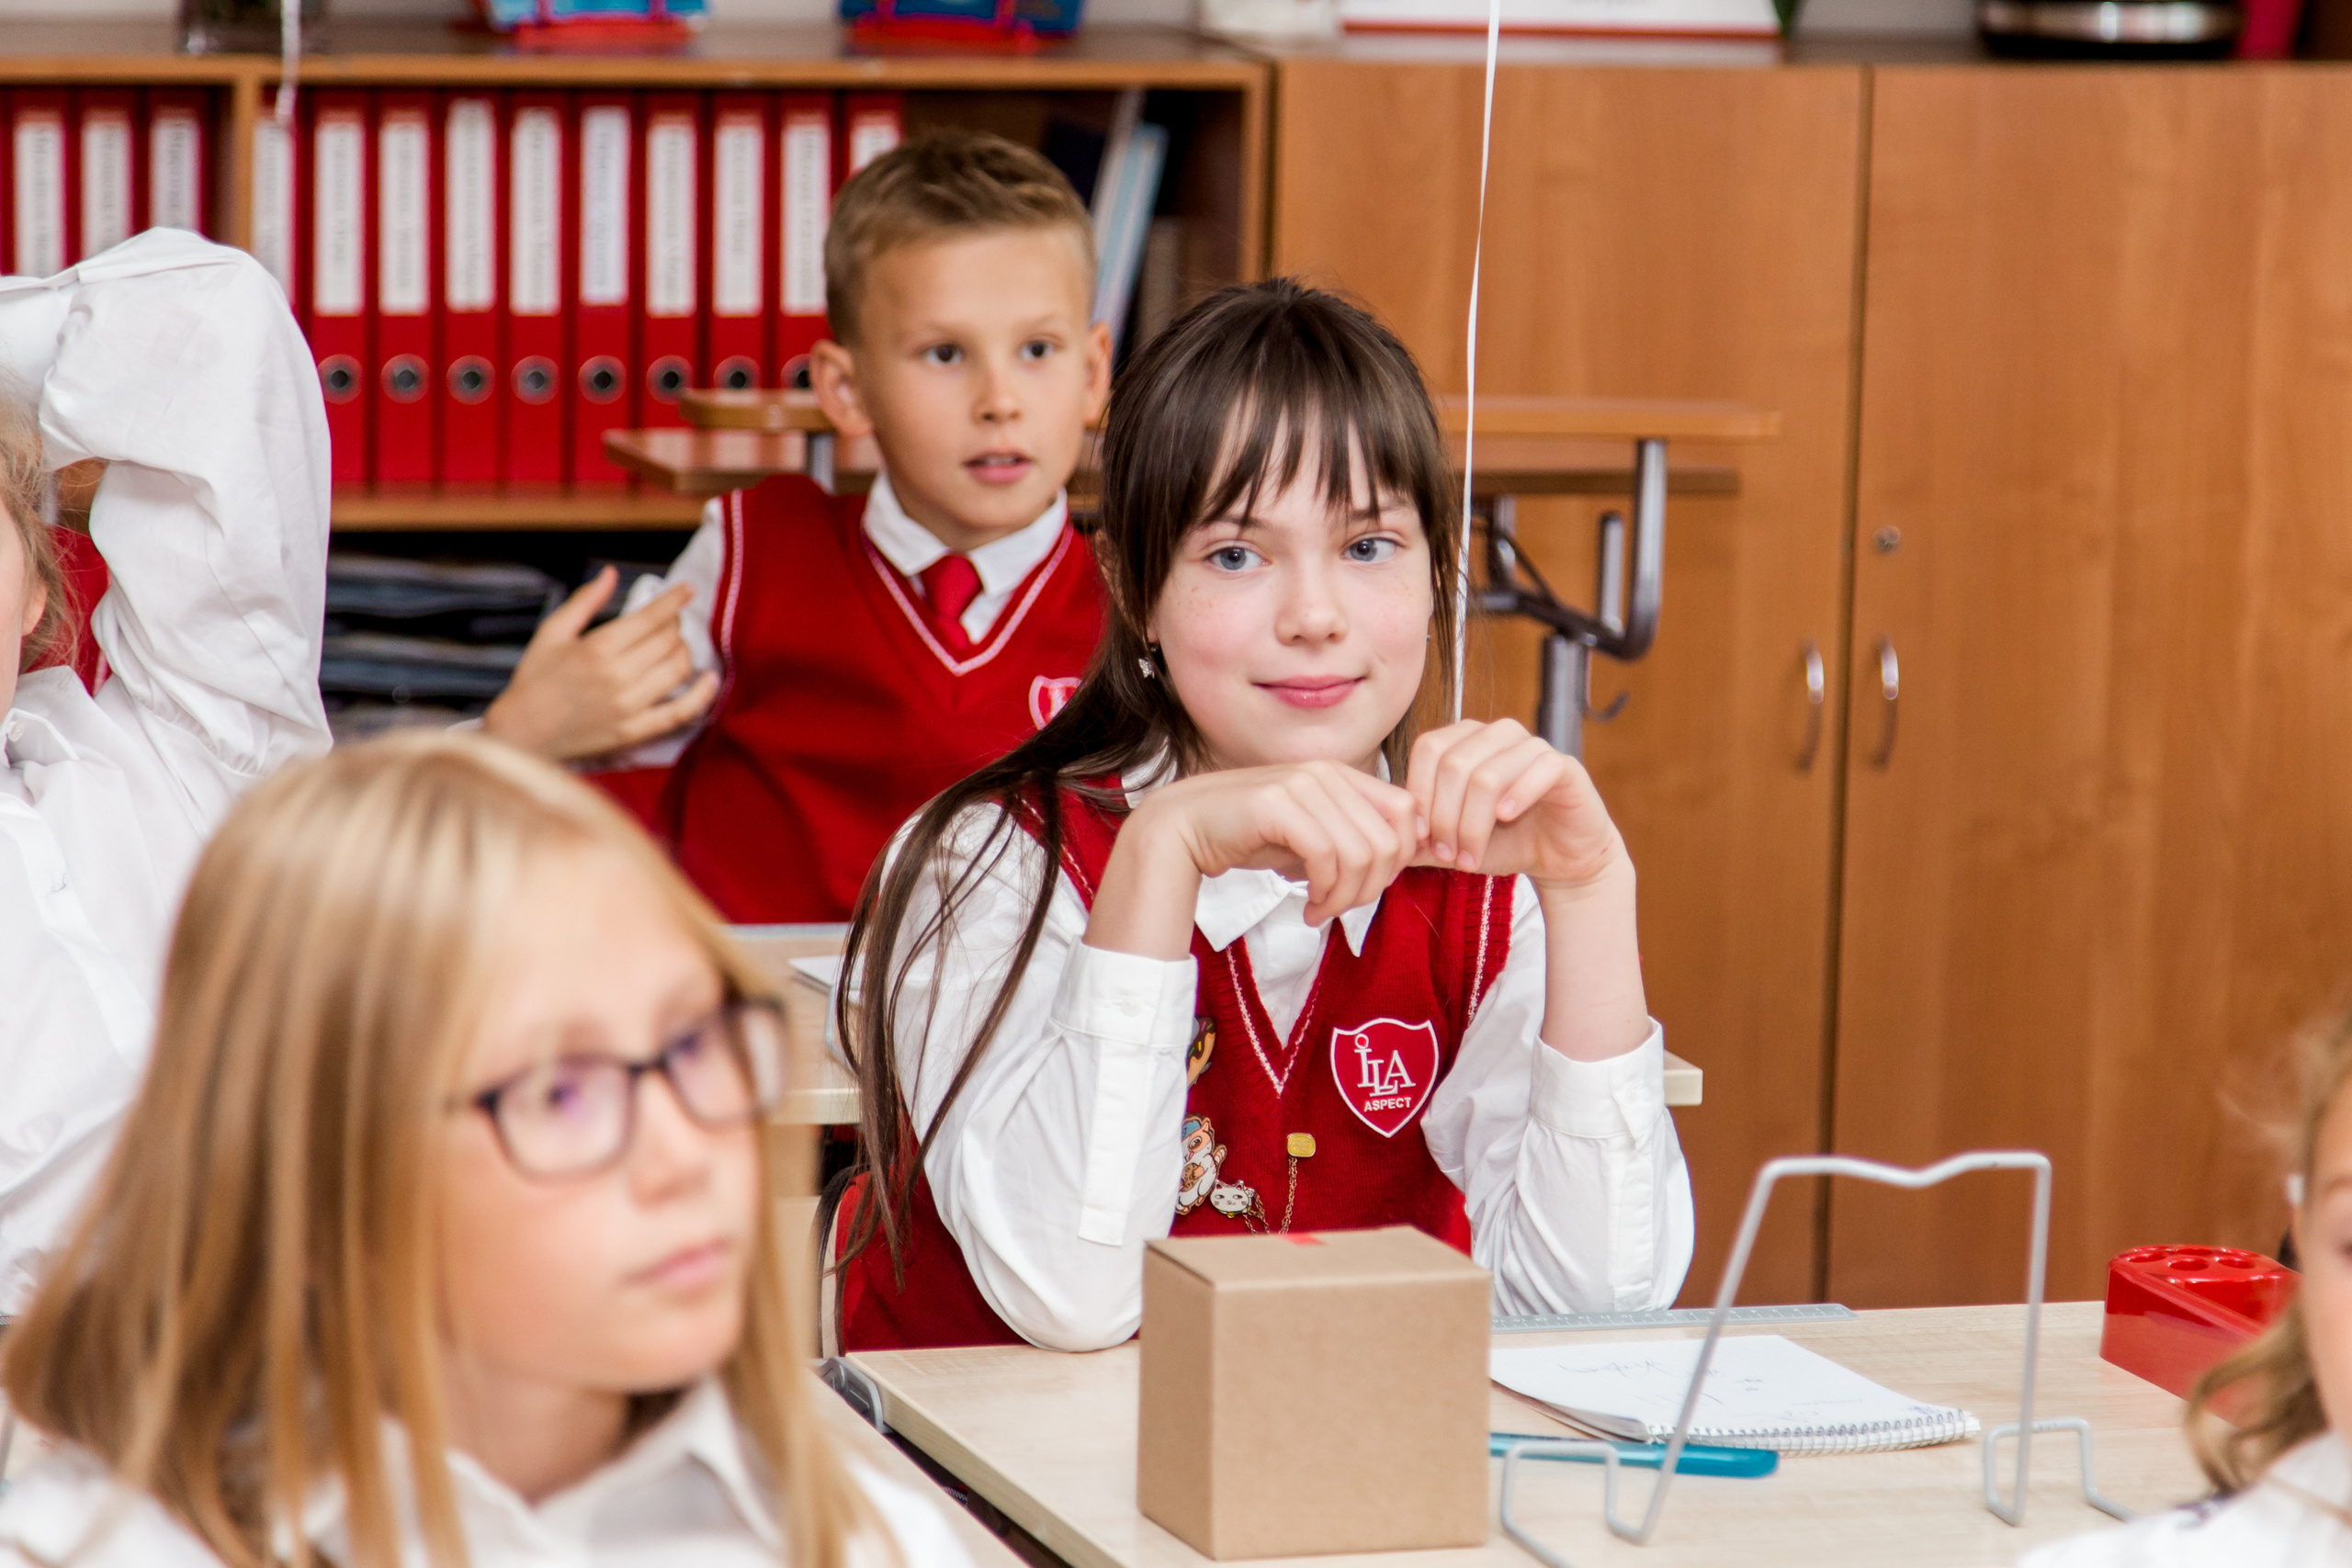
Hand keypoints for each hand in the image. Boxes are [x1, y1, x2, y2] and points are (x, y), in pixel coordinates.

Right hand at [481, 568, 719, 762]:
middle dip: (675, 626)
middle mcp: (619, 676)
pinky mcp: (635, 732)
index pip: (652, 618)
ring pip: (678, 670)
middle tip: (669, 623)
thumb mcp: (552, 632)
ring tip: (676, 646)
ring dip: (685, 652)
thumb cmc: (535, 679)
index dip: (675, 600)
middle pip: (669, 642)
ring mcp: (630, 707)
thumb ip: (585, 600)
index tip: (688, 589)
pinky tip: (710, 680)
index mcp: (599, 648)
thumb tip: (612, 573)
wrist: (522, 733)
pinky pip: (681, 713)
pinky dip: (702, 695)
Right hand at [1144, 762, 1422, 927]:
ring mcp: (1302, 785)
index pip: (1406, 811)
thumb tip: (1399, 863)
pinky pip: (1326, 857)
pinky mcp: (1277, 804)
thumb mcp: (1311, 836)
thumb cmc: (1248, 836)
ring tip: (1320, 911)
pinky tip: (1306, 906)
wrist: (1183, 828)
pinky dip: (1324, 893)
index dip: (1402, 857)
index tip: (1372, 887)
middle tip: (1340, 909)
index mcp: (1341, 774)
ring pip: (1360, 854)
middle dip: (1371, 888)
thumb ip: (1352, 840)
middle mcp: (1326, 773)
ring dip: (1345, 897)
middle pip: (1389, 841)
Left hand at [1406, 719, 1629, 893]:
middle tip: (1449, 856)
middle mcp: (1497, 734)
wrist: (1560, 858)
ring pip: (1487, 775)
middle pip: (1454, 764)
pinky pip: (1536, 769)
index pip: (1429, 748)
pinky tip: (1506, 819)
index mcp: (1466, 740)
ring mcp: (1532, 745)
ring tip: (1471, 857)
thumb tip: (1388, 839)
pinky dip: (1515, 798)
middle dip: (1445, 818)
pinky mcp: (1563, 765)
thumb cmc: (1505, 842)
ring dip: (1473, 824)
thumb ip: (1422, 839)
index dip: (1420, 795)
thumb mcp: (1454, 843)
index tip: (1422, 839)